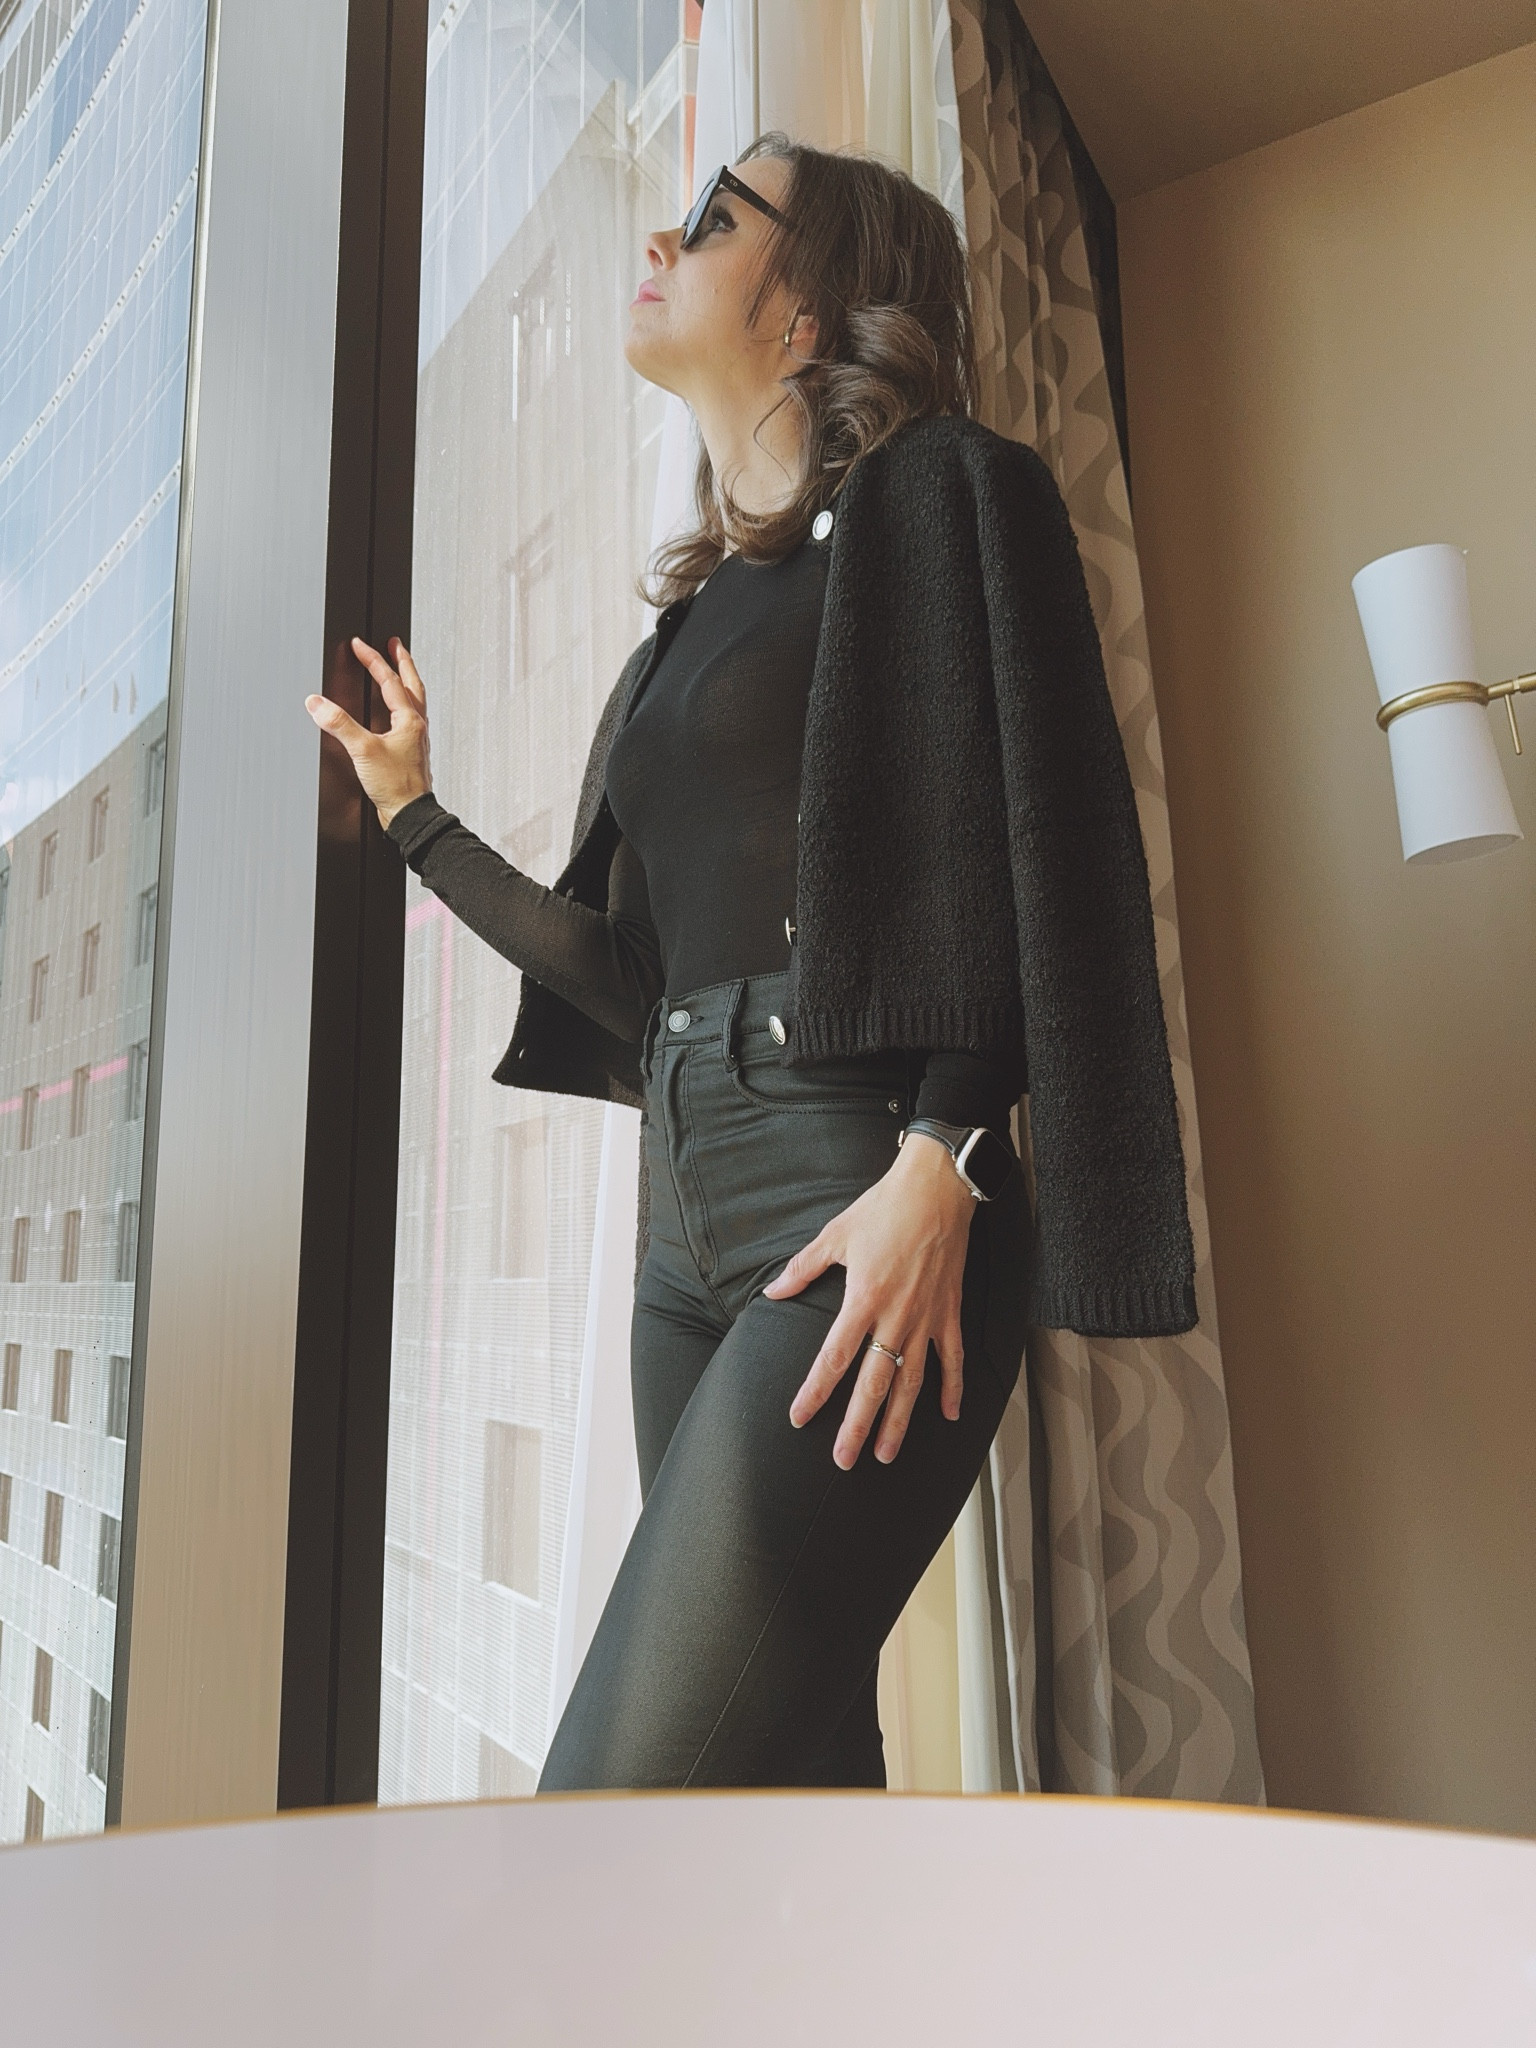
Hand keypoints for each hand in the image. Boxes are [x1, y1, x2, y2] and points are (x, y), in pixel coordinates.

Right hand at [305, 636, 432, 828]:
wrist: (410, 816)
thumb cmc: (396, 788)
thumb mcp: (363, 750)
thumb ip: (339, 725)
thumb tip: (317, 703)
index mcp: (409, 720)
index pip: (390, 680)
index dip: (372, 660)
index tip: (359, 645)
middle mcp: (416, 726)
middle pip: (412, 684)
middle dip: (401, 661)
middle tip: (393, 644)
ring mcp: (415, 739)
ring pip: (413, 700)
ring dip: (404, 681)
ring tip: (396, 670)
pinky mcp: (410, 753)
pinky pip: (408, 718)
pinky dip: (401, 705)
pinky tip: (392, 713)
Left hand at [764, 1132, 977, 1468]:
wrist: (937, 1189)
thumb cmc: (884, 1209)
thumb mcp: (835, 1235)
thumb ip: (802, 1269)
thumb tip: (773, 1292)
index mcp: (863, 1299)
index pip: (834, 1358)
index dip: (815, 1391)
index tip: (799, 1418)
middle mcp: (896, 1317)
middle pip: (874, 1383)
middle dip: (857, 1425)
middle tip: (845, 1460)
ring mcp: (927, 1318)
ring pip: (912, 1382)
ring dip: (900, 1421)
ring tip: (887, 1453)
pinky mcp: (949, 1312)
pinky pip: (952, 1359)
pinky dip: (952, 1388)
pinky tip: (949, 1416)